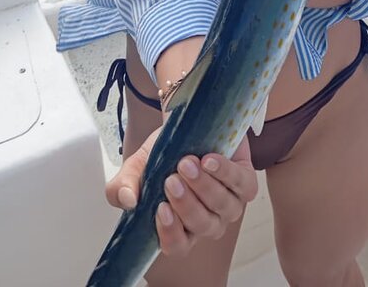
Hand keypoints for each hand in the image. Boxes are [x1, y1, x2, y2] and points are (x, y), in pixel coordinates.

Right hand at [107, 125, 256, 257]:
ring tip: (186, 163)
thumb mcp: (137, 167)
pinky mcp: (245, 181)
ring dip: (204, 186)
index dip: (170, 233)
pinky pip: (242, 185)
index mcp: (181, 225)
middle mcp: (208, 220)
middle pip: (202, 225)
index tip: (161, 208)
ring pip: (223, 206)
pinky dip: (226, 173)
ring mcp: (229, 202)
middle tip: (171, 180)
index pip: (177, 245)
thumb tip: (129, 201)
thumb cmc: (164, 153)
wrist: (188, 123)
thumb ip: (122, 187)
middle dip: (186, 204)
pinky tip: (209, 160)